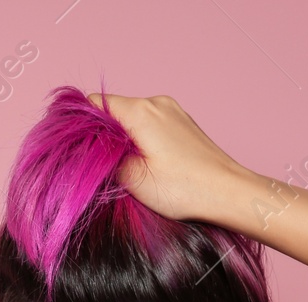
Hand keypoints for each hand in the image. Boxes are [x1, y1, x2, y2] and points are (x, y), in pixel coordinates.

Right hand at [87, 92, 258, 227]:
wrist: (229, 192)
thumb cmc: (185, 188)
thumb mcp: (133, 179)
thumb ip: (104, 159)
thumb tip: (87, 151)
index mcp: (140, 111)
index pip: (95, 104)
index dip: (82, 125)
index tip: (79, 149)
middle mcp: (157, 103)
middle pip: (114, 111)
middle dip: (104, 136)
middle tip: (104, 166)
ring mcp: (172, 111)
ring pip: (132, 119)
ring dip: (124, 141)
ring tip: (130, 169)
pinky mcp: (182, 123)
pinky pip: (151, 125)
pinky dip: (142, 141)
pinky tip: (149, 165)